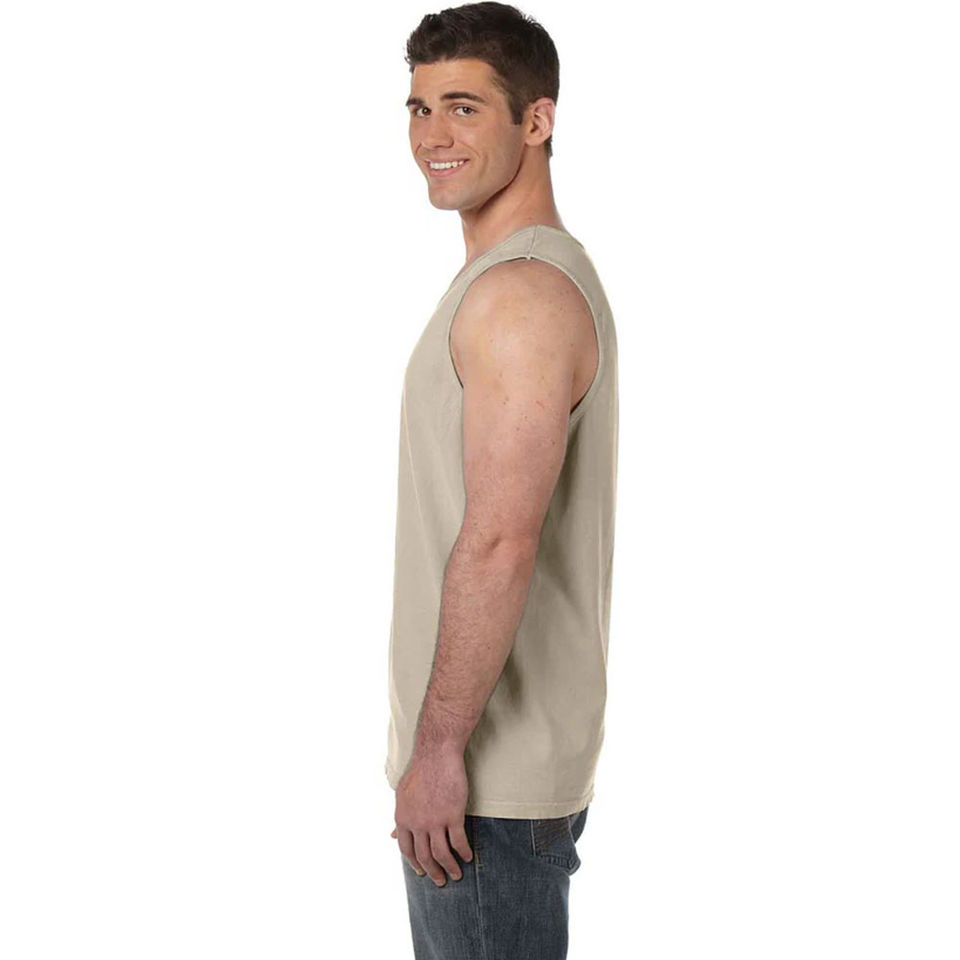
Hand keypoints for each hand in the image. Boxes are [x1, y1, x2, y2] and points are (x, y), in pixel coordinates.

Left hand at [391, 746, 472, 884]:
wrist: (436, 753)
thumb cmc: (420, 771)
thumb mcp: (403, 795)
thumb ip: (400, 818)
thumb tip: (391, 835)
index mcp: (402, 818)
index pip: (406, 849)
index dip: (414, 863)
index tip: (422, 871)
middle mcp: (417, 823)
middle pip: (424, 856)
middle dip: (433, 872)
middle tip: (440, 881)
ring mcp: (435, 820)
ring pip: (441, 854)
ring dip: (449, 867)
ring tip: (456, 875)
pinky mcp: (453, 815)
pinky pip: (458, 841)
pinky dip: (464, 852)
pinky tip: (468, 856)